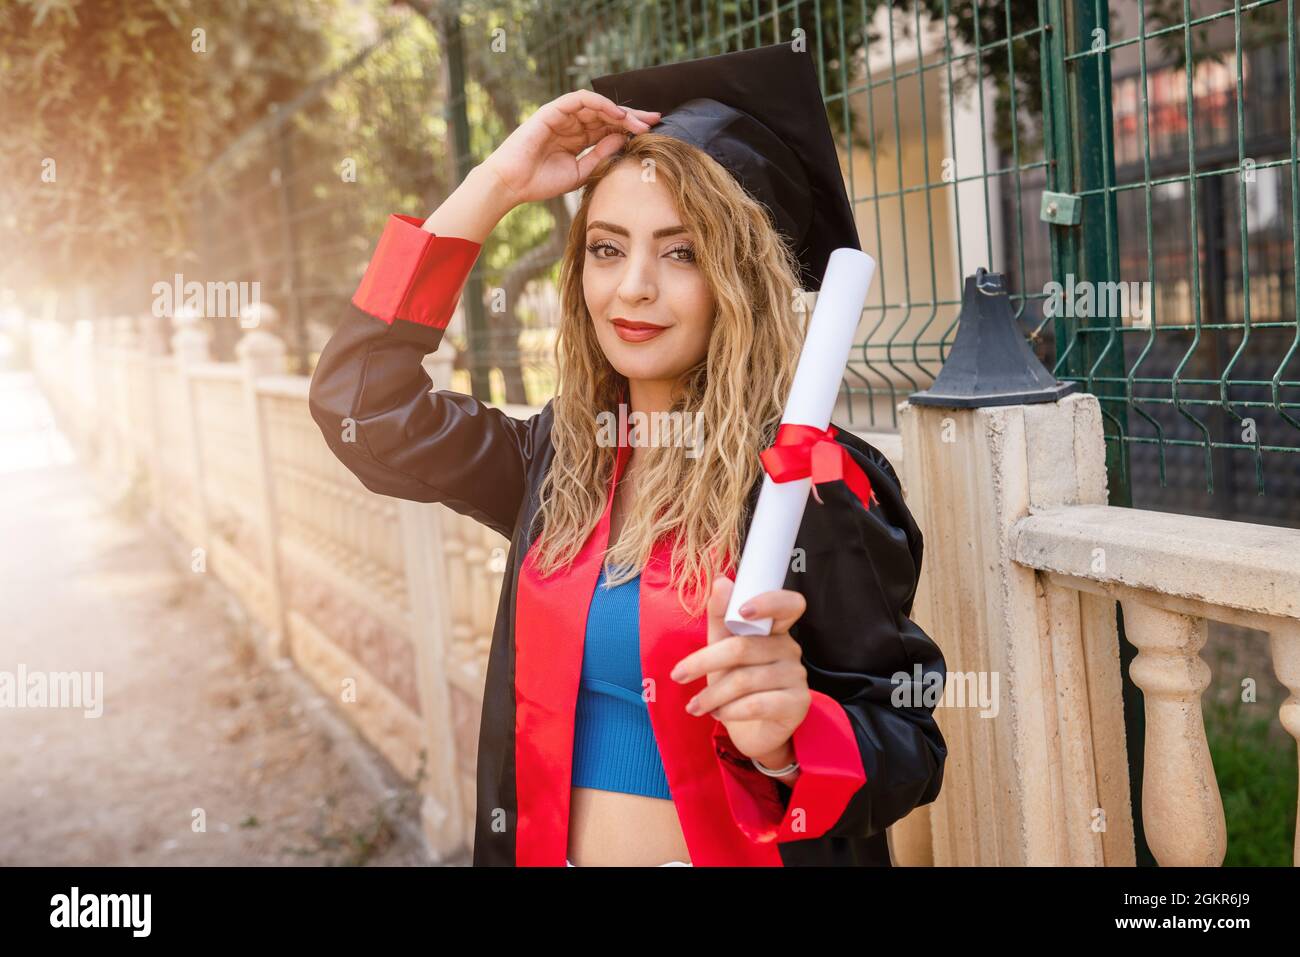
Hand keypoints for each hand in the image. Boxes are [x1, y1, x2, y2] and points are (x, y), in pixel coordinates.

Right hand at [480, 90, 660, 207]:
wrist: (513, 184)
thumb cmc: (542, 182)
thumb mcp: (581, 172)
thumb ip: (601, 155)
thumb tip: (624, 138)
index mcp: (578, 138)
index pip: (610, 127)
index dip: (631, 128)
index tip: (654, 131)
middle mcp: (572, 123)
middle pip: (607, 114)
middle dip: (632, 116)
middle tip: (655, 120)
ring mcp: (562, 115)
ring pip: (597, 105)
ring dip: (620, 111)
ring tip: (639, 121)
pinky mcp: (552, 110)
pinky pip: (580, 99)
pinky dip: (600, 103)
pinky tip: (616, 113)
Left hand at [670, 576, 810, 764]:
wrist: (754, 731)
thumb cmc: (736, 684)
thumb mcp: (722, 648)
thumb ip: (721, 617)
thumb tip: (721, 581)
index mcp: (775, 629)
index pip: (789, 604)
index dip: (769, 602)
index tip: (741, 610)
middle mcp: (790, 648)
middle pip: (744, 647)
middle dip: (704, 662)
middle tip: (678, 675)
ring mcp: (797, 676)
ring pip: (745, 680)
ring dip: (712, 695)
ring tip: (695, 705)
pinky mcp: (797, 704)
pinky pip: (757, 704)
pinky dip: (730, 711)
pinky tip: (718, 715)